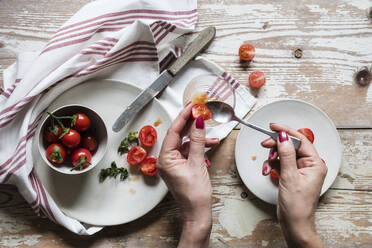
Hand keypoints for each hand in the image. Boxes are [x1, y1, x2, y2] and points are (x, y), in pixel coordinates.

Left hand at [158, 103, 218, 247]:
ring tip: (208, 128)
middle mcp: (166, 160)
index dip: (183, 117)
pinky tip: (209, 142)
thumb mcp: (197, 163)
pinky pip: (189, 151)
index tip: (192, 106)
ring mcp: (174, 163)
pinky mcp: (182, 166)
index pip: (173, 131)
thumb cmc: (194, 194)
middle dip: (190, 123)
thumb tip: (198, 122)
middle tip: (199, 110)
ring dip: (197, 136)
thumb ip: (198, 141)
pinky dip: (199, 146)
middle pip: (178, 135)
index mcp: (165, 159)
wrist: (198, 213)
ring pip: (185, 142)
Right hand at [261, 124, 326, 247]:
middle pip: (291, 146)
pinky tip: (268, 169)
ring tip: (268, 162)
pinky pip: (281, 162)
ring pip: (284, 153)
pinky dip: (273, 164)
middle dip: (277, 144)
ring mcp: (300, 170)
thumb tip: (283, 137)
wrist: (294, 223)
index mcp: (315, 164)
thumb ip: (286, 154)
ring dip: (273, 156)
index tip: (273, 127)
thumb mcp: (289, 176)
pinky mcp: (292, 175)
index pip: (300, 140)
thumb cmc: (297, 206)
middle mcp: (309, 165)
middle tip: (266, 143)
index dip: (286, 132)